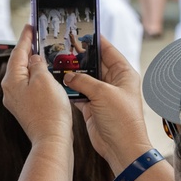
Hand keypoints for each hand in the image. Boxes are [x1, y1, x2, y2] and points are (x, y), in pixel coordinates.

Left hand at [1, 25, 72, 144]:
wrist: (51, 139)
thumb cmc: (49, 110)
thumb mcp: (45, 80)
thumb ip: (38, 65)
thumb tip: (34, 59)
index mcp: (12, 80)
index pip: (18, 52)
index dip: (26, 37)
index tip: (30, 25)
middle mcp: (10, 90)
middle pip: (18, 63)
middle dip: (28, 49)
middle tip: (37, 36)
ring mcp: (16, 100)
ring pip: (23, 75)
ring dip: (33, 63)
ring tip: (42, 52)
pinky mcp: (25, 108)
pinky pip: (29, 86)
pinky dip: (36, 77)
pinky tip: (45, 74)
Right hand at [64, 35, 151, 171]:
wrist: (121, 148)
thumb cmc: (122, 120)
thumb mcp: (103, 94)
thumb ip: (84, 81)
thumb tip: (69, 74)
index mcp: (123, 73)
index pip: (108, 50)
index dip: (95, 40)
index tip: (81, 32)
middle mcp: (113, 82)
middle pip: (94, 63)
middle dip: (79, 57)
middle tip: (63, 47)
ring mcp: (102, 95)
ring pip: (84, 78)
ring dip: (72, 74)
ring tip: (57, 63)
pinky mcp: (92, 106)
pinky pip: (78, 92)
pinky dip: (69, 89)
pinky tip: (58, 83)